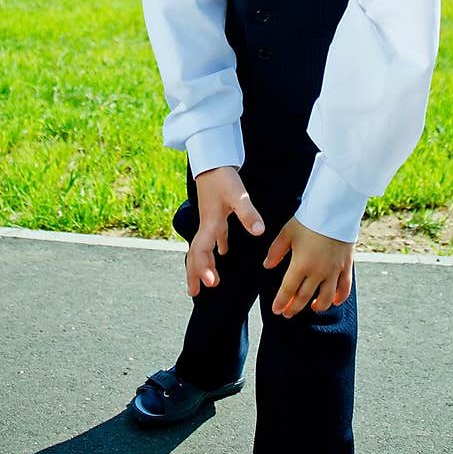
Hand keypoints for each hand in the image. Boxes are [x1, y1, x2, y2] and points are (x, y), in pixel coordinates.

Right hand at [186, 167, 264, 296]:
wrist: (213, 160)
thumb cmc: (223, 177)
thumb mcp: (238, 195)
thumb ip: (248, 213)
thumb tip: (258, 231)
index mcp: (210, 224)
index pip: (202, 251)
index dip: (204, 268)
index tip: (210, 283)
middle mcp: (206, 225)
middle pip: (196, 254)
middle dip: (194, 273)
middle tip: (194, 293)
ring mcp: (209, 221)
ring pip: (201, 248)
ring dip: (201, 264)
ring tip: (203, 281)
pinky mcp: (214, 215)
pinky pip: (211, 238)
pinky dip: (213, 249)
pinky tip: (222, 253)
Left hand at [263, 218, 353, 317]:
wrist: (335, 210)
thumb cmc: (309, 219)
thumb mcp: (287, 233)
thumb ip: (276, 251)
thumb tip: (267, 265)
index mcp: (301, 264)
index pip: (288, 290)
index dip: (281, 302)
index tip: (276, 310)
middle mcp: (317, 272)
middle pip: (304, 297)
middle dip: (294, 308)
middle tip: (287, 313)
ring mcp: (333, 271)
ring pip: (325, 298)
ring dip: (317, 306)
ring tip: (310, 308)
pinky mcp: (346, 266)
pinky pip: (344, 288)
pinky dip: (339, 298)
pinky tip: (333, 301)